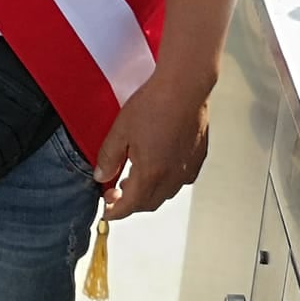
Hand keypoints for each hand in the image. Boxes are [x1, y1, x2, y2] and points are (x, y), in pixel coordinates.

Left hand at [92, 68, 211, 220]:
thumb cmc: (153, 105)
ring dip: (147, 192)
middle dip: (130, 203)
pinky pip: (180, 179)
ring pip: (165, 192)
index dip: (115, 211)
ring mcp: (188, 168)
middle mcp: (172, 177)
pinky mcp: (198, 157)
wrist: (184, 88)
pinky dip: (165, 181)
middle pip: (148, 203)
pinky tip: (156, 166)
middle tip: (114, 193)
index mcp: (151, 173)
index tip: (106, 212)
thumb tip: (101, 177)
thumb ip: (109, 158)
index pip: (130, 205)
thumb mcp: (120, 131)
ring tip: (132, 178)